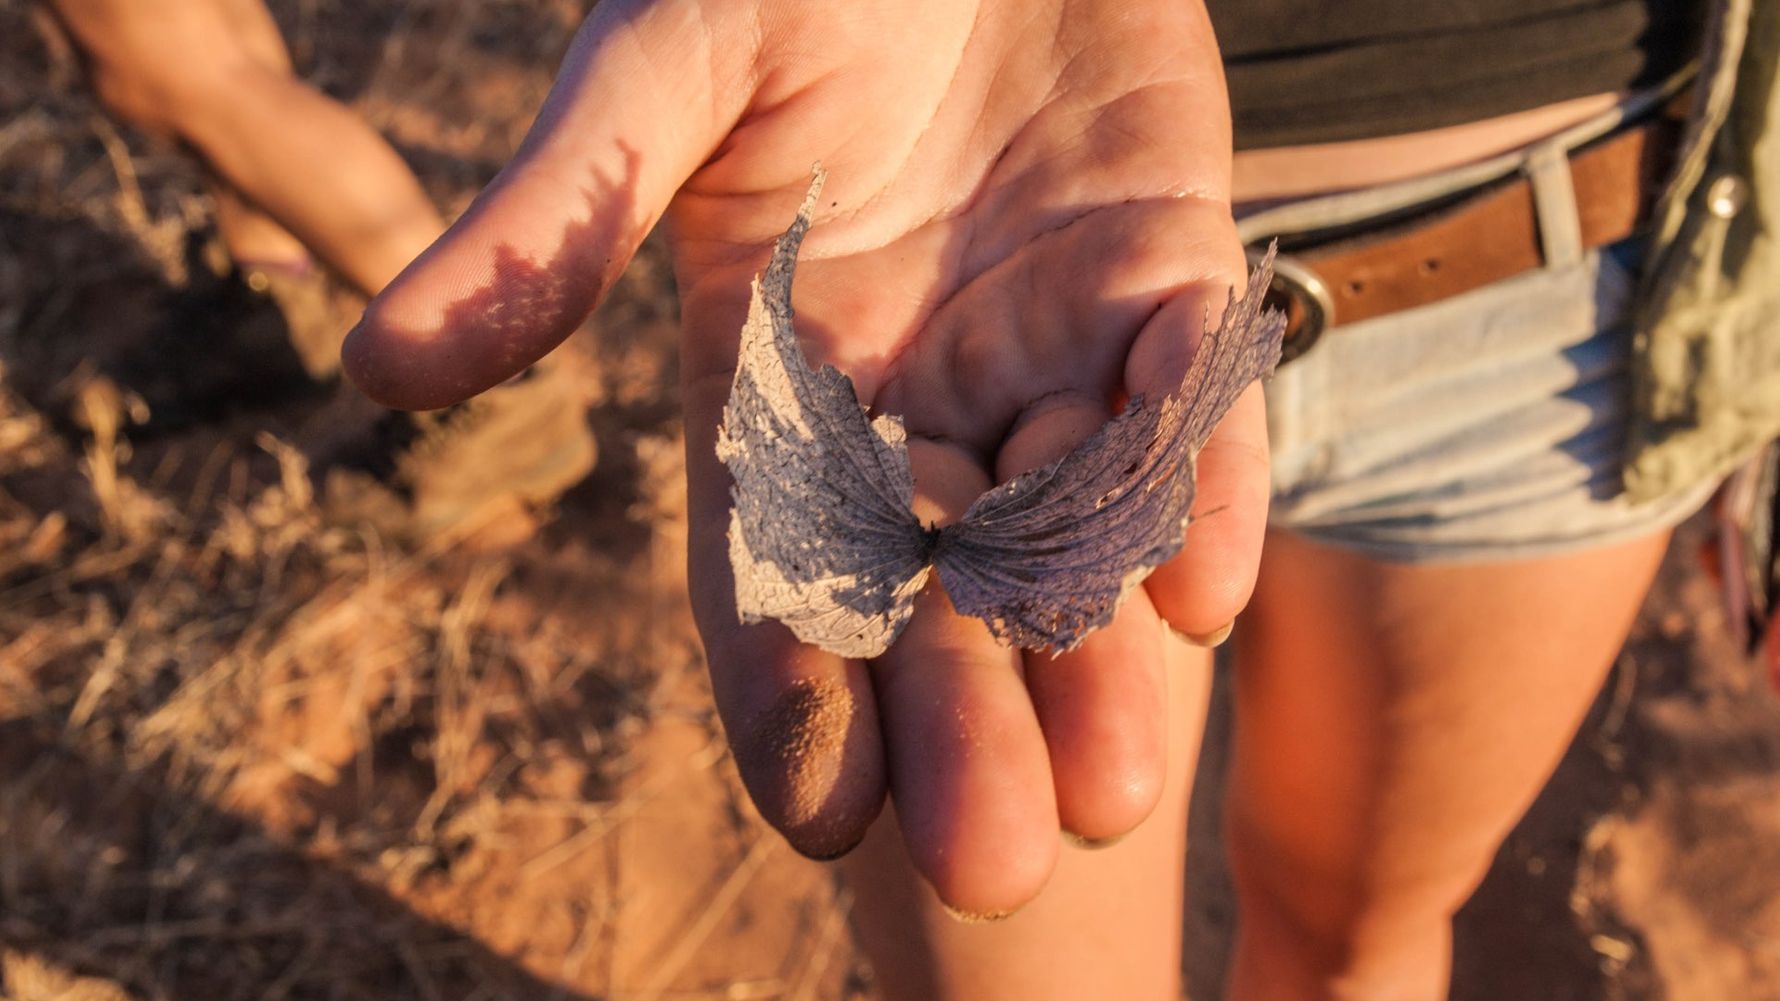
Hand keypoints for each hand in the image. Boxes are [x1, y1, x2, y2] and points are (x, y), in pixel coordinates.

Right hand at [344, 0, 1267, 915]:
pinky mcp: (1159, 271)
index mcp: (773, 371)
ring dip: (1093, 650)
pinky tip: (1200, 593)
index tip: (823, 814)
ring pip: (1069, 527)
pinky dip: (1198, 492)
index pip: (773, 563)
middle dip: (962, 715)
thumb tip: (375, 369)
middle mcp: (909, 389)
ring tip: (1118, 786)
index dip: (794, 686)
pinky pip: (1186, 407)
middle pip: (933, 583)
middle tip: (995, 861)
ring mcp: (1040, 342)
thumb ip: (553, 219)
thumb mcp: (659, 71)